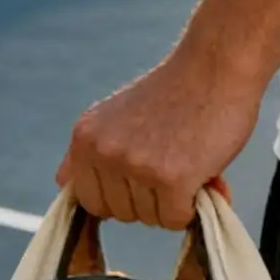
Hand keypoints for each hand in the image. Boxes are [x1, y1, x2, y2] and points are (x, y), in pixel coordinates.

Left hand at [58, 44, 262, 228]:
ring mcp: (136, 166)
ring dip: (173, 199)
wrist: (219, 60)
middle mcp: (104, 152)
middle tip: (174, 155)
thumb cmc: (177, 89)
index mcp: (86, 137)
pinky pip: (175, 220)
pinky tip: (201, 171)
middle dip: (149, 196)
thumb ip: (93, 150)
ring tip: (189, 156)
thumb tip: (60, 182)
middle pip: (120, 214)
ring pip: (149, 219)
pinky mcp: (170, 179)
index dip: (123, 191)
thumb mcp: (120, 113)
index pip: (90, 200)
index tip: (146, 167)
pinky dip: (193, 205)